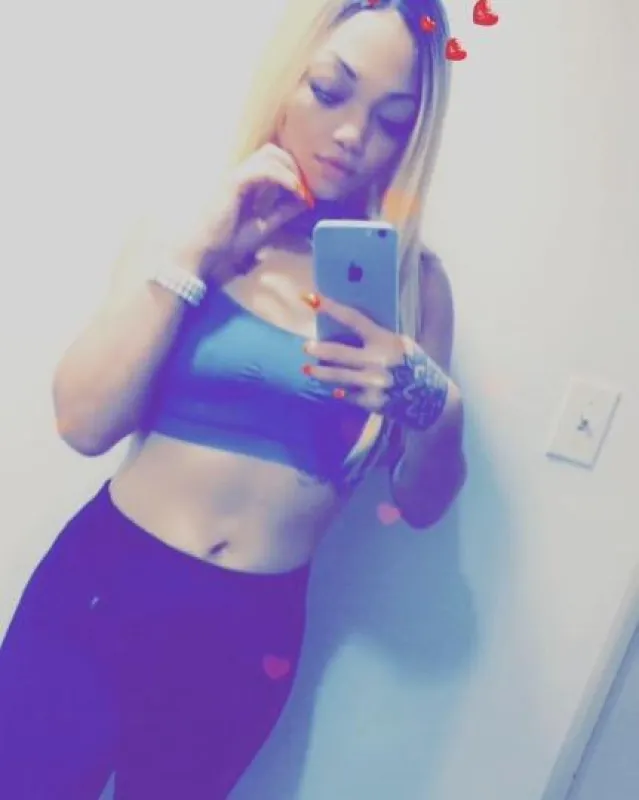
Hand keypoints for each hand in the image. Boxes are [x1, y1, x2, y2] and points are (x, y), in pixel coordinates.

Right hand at [164, 144, 313, 282]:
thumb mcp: (262, 228)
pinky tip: (295, 192)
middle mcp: (241, 176)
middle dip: (294, 166)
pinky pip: (264, 169)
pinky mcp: (235, 182)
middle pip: (273, 152)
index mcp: (245, 186)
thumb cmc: (224, 245)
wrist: (200, 253)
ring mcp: (236, 177)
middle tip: (305, 191)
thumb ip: (280, 214)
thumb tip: (303, 202)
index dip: (292, 174)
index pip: (272, 164)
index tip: (306, 196)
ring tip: (301, 191)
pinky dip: (284, 177)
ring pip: (269, 154)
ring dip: (291, 169)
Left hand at [301, 293, 450, 429]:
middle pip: (339, 352)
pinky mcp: (371, 402)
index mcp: (386, 340)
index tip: (311, 299)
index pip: (353, 319)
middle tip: (306, 347)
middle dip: (320, 350)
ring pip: (337, 376)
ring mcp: (373, 383)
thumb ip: (377, 338)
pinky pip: (347, 395)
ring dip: (320, 372)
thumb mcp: (401, 345)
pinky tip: (333, 390)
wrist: (432, 400)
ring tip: (307, 369)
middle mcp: (378, 360)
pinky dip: (339, 392)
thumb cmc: (414, 366)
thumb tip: (345, 331)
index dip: (331, 308)